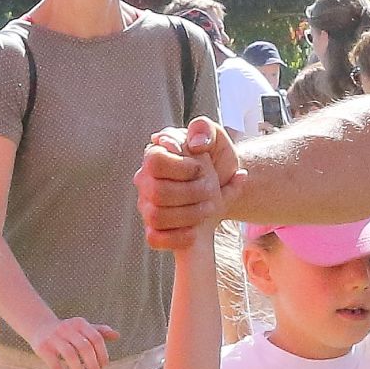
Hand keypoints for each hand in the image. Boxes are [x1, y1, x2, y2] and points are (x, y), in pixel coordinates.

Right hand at [32, 315, 117, 368]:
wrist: (39, 325)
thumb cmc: (65, 330)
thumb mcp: (81, 327)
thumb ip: (98, 332)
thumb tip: (117, 335)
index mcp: (80, 324)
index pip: (96, 339)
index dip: (102, 354)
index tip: (104, 367)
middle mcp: (67, 328)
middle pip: (85, 348)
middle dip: (93, 366)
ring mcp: (54, 337)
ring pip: (70, 355)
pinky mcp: (43, 348)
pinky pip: (54, 363)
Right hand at [138, 119, 241, 250]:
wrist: (225, 186)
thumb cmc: (216, 159)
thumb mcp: (216, 138)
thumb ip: (205, 130)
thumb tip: (195, 145)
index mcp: (155, 154)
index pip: (154, 161)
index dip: (181, 168)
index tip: (201, 169)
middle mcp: (145, 180)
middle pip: (157, 192)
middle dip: (191, 193)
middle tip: (210, 191)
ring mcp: (147, 205)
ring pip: (156, 216)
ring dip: (188, 215)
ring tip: (208, 208)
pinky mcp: (153, 228)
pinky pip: (154, 238)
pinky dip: (177, 237)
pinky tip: (195, 231)